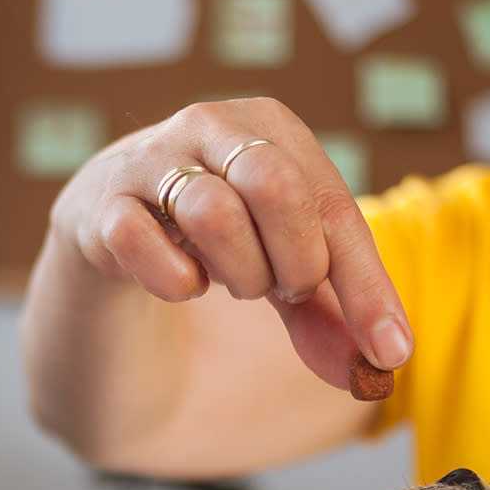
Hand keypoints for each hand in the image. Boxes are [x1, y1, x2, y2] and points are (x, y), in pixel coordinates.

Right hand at [55, 97, 411, 390]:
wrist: (113, 228)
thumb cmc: (220, 239)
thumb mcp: (286, 266)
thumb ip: (333, 311)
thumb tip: (382, 365)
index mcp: (270, 126)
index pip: (332, 205)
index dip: (365, 285)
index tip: (389, 351)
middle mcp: (210, 124)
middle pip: (275, 186)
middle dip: (295, 263)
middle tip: (283, 288)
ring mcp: (148, 158)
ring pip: (213, 213)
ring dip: (240, 273)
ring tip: (234, 281)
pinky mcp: (99, 204)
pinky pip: (141, 241)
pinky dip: (174, 280)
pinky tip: (183, 282)